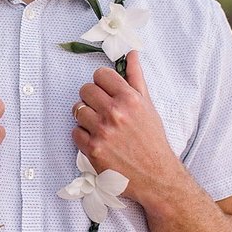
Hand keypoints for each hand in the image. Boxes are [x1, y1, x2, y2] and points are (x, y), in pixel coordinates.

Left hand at [71, 50, 176, 203]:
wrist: (157, 176)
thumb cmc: (153, 140)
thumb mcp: (148, 106)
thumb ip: (136, 78)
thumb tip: (132, 54)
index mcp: (130, 99)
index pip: (101, 75)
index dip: (102, 83)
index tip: (106, 91)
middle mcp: (115, 113)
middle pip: (85, 90)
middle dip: (91, 98)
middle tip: (101, 109)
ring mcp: (102, 132)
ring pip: (78, 110)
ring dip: (86, 117)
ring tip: (99, 125)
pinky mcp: (93, 150)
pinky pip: (75, 132)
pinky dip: (83, 136)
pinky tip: (97, 140)